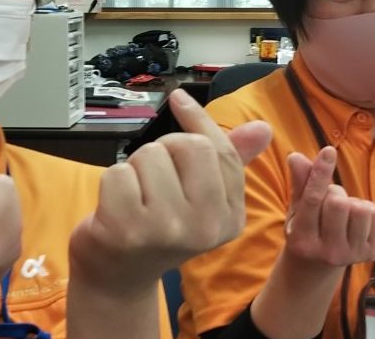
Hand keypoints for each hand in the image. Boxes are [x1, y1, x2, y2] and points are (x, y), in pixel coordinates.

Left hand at [68, 89, 271, 297]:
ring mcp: (167, 229)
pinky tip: (115, 209)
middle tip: (153, 182)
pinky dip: (110, 183)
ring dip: (134, 168)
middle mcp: (206, 227)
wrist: (118, 275)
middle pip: (188, 145)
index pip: (220, 151)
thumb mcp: (199, 197)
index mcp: (230, 217)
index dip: (197, 119)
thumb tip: (264, 128)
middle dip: (162, 151)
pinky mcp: (127, 229)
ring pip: (150, 155)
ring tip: (135, 198)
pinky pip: (118, 173)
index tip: (179, 99)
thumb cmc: (158, 228)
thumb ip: (230, 160)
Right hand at [283, 147, 374, 267]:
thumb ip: (299, 182)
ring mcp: (351, 255)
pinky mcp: (371, 253)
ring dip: (351, 202)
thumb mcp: (296, 209)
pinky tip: (356, 219)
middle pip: (338, 202)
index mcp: (302, 241)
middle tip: (328, 201)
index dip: (320, 173)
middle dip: (334, 193)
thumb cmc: (305, 229)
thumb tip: (295, 156)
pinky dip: (367, 209)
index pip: (312, 200)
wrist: (319, 264)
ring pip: (359, 209)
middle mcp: (327, 252)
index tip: (328, 151)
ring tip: (342, 212)